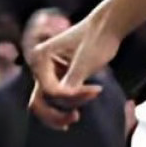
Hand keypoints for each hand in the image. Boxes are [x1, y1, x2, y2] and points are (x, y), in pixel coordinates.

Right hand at [27, 13, 116, 130]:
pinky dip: (66, 107)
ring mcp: (47, 73)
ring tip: (79, 114)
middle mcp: (39, 66)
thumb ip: (73, 80)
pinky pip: (56, 100)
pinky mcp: (57, 78)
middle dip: (55, 114)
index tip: (94, 91)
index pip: (49, 89)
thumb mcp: (86, 61)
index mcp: (40, 56)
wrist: (106, 28)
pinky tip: (76, 112)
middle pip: (39, 100)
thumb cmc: (96, 39)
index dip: (71, 96)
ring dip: (62, 111)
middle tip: (75, 118)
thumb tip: (64, 97)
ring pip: (46, 103)